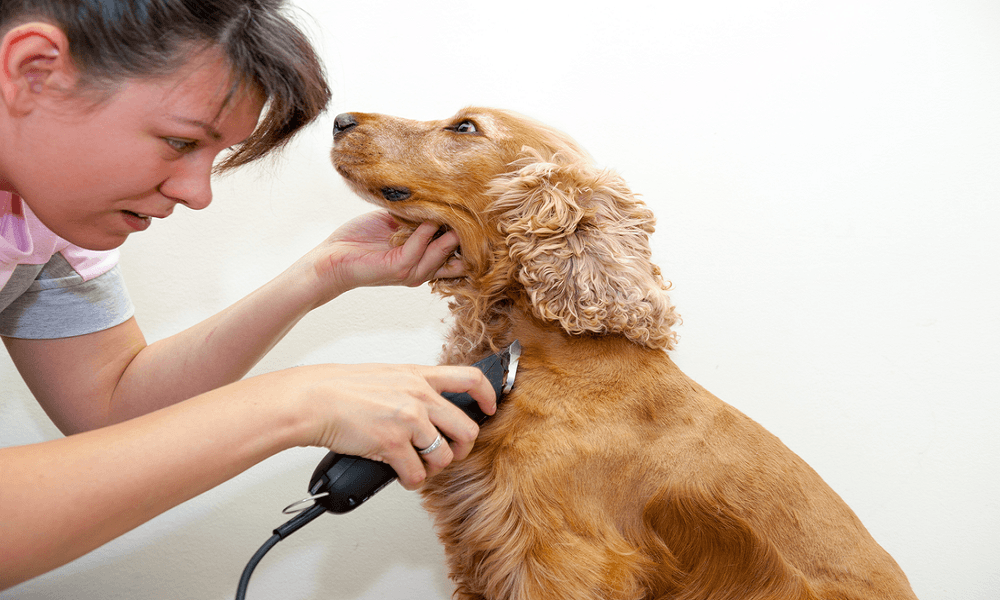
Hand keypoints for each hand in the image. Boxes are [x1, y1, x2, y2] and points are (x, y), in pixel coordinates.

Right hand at [281, 362, 495, 488]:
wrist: (314, 399)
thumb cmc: (341, 388)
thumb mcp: (386, 374)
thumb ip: (411, 386)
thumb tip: (427, 404)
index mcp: (419, 376)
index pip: (470, 378)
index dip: (488, 395)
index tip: (490, 407)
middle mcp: (419, 396)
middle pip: (466, 429)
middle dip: (462, 448)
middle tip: (449, 453)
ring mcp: (408, 421)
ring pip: (444, 456)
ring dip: (434, 468)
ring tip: (419, 466)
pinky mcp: (393, 444)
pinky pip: (416, 474)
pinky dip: (412, 481)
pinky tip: (401, 474)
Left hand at [302, 211, 463, 304]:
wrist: (332, 258)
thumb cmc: (360, 240)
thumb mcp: (395, 224)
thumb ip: (416, 215)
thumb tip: (436, 195)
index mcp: (424, 260)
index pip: (458, 251)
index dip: (466, 232)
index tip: (475, 208)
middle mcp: (423, 269)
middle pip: (458, 253)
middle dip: (466, 232)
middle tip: (473, 208)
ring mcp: (412, 271)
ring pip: (442, 250)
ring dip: (447, 228)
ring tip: (452, 207)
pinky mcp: (398, 268)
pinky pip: (420, 247)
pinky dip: (425, 231)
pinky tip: (426, 217)